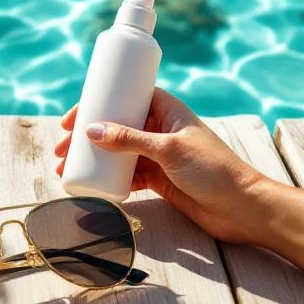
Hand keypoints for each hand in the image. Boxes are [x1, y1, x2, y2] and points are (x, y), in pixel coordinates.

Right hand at [54, 88, 269, 244]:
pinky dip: (108, 179)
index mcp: (166, 109)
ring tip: (67, 169)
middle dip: (86, 136)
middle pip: (115, 125)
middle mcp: (160, 129)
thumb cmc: (213, 169)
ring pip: (117, 152)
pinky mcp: (159, 179)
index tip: (72, 118)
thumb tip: (91, 131)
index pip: (125, 97)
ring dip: (93, 159)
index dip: (97, 103)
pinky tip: (91, 185)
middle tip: (61, 148)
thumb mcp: (168, 149)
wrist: (241, 207)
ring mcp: (158, 155)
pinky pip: (127, 175)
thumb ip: (130, 140)